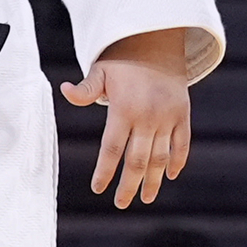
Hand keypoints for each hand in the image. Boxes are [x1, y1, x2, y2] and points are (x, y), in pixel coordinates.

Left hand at [62, 27, 193, 207]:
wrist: (157, 43)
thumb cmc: (122, 62)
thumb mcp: (100, 71)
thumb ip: (85, 89)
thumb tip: (64, 90)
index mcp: (124, 109)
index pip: (112, 148)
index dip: (105, 171)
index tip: (98, 188)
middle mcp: (147, 117)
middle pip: (137, 161)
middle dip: (129, 186)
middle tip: (121, 203)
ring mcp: (167, 117)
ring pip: (160, 157)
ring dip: (153, 180)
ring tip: (146, 198)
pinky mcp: (182, 115)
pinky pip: (182, 143)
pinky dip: (178, 160)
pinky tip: (171, 175)